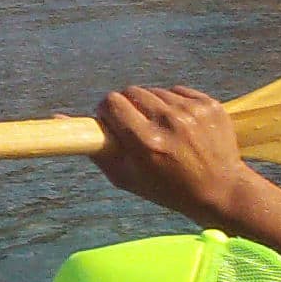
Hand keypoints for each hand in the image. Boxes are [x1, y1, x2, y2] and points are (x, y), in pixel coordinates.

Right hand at [90, 85, 256, 225]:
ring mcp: (192, 111)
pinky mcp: (209, 104)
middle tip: (137, 127)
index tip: (113, 122)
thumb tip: (59, 118)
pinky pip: (178, 91)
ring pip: (155, 91)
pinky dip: (175, 104)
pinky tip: (182, 126)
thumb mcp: (126, 178)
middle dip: (129, 107)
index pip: (112, 102)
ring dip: (152, 106)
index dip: (108, 111)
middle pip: (131, 92)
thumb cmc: (168, 189)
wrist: (221, 190)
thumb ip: (95, 149)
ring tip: (163, 130)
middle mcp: (169, 122)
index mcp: (146, 142)